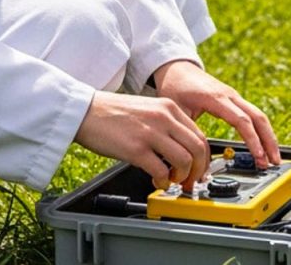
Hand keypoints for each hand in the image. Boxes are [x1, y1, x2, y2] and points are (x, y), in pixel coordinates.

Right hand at [74, 91, 209, 189]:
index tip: (199, 170)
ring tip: (171, 181)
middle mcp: (164, 117)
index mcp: (169, 107)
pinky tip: (156, 181)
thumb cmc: (114, 113)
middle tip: (190, 181)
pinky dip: (163, 182)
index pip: (199, 135)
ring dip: (182, 177)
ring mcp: (151, 132)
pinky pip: (161, 170)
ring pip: (184, 160)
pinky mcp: (136, 148)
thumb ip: (167, 124)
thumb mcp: (148, 109)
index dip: (203, 158)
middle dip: (198, 170)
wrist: (87, 110)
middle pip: (198, 148)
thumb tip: (183, 150)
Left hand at [153, 60, 280, 168]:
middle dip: (268, 141)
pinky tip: (263, 145)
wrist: (177, 68)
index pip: (241, 120)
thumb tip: (194, 160)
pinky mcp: (234, 99)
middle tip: (274, 162)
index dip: (252, 140)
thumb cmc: (175, 88)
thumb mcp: (177, 112)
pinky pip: (253, 114)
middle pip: (258, 117)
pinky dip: (261, 130)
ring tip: (272, 158)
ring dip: (268, 137)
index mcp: (215, 98)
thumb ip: (188, 134)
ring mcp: (234, 96)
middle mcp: (229, 95)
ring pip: (259, 115)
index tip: (258, 157)